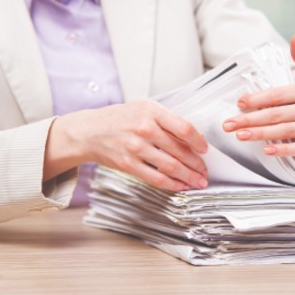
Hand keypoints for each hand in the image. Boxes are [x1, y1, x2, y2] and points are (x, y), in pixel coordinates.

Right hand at [46, 101, 208, 190]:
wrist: (89, 131)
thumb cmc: (118, 119)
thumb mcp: (143, 108)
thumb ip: (166, 120)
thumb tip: (192, 138)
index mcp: (151, 111)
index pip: (184, 128)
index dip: (199, 141)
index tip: (205, 149)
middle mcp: (144, 129)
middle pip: (180, 150)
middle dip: (197, 164)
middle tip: (205, 170)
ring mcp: (136, 148)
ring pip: (171, 166)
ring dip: (188, 177)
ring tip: (198, 181)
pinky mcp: (128, 165)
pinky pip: (156, 178)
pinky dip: (172, 184)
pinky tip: (180, 186)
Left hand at [222, 34, 294, 155]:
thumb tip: (294, 38)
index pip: (279, 94)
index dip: (258, 99)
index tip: (239, 103)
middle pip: (277, 114)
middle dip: (250, 120)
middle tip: (228, 124)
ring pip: (286, 131)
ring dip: (261, 134)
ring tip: (240, 136)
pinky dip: (286, 150)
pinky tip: (268, 151)